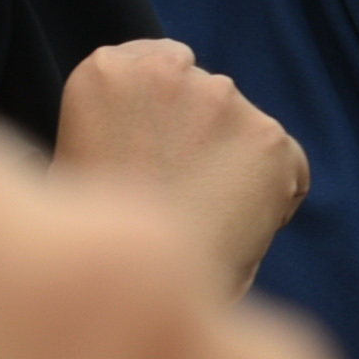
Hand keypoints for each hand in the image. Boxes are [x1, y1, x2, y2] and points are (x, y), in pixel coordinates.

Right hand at [55, 38, 310, 298]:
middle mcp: (165, 70)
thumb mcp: (70, 167)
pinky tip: (236, 231)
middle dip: (203, 137)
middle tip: (179, 197)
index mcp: (103, 71)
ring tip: (201, 220)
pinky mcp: (269, 138)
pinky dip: (274, 197)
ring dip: (235, 166)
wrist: (131, 294)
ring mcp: (222, 100)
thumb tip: (152, 134)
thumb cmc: (91, 247)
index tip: (158, 154)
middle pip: (207, 93)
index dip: (166, 116)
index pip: (161, 64)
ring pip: (246, 128)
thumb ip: (118, 126)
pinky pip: (288, 166)